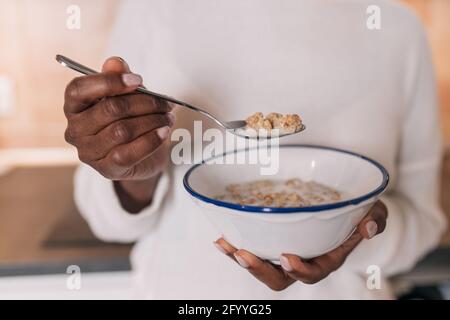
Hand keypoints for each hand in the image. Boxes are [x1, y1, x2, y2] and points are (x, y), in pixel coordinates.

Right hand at [63, 57, 174, 210]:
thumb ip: (119, 77)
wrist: (140, 158)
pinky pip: (129, 153)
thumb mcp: (126, 96)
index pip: (80, 89)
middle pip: (110, 109)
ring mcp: (88, 152)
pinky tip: (164, 132)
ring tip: (168, 117)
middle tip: (165, 102)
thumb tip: (115, 62)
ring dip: (152, 121)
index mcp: (74, 106)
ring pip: (122, 131)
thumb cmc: (129, 120)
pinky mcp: (106, 169)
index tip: (138, 81)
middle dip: (144, 103)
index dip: (109, 82)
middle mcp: (74, 130)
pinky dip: (151, 140)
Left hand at [214, 200, 387, 290]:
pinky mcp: (270, 238)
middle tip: (244, 254)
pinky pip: (251, 247)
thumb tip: (369, 228)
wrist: (339, 203)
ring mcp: (283, 249)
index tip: (287, 257)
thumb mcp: (375, 210)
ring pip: (260, 264)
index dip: (300, 270)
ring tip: (224, 243)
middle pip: (279, 278)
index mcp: (327, 257)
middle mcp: (302, 258)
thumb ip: (377, 218)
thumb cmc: (357, 210)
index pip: (314, 272)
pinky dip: (235, 243)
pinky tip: (222, 235)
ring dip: (240, 257)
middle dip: (260, 270)